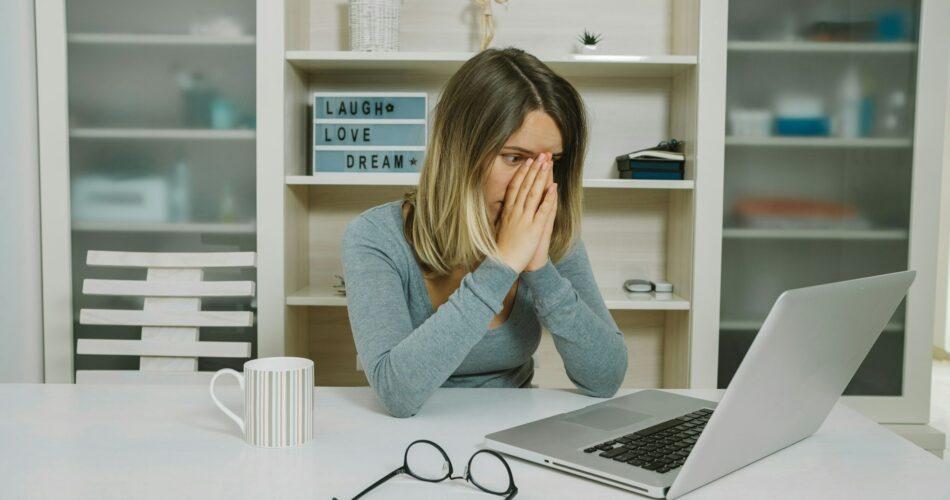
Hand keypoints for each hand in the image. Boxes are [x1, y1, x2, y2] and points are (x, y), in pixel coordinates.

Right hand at [495, 152, 557, 272]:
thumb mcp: (501, 227)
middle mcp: (516, 212)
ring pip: (534, 194)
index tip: (528, 162)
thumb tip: (506, 206)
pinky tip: (554, 187)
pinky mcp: (534, 228)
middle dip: (534, 170)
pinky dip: (548, 198)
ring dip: (541, 177)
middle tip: (541, 155)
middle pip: (525, 186)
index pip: (515, 187)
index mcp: (508, 211)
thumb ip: (505, 215)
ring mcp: (525, 219)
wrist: (503, 264)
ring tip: (547, 164)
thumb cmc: (502, 248)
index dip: (522, 173)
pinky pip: (543, 210)